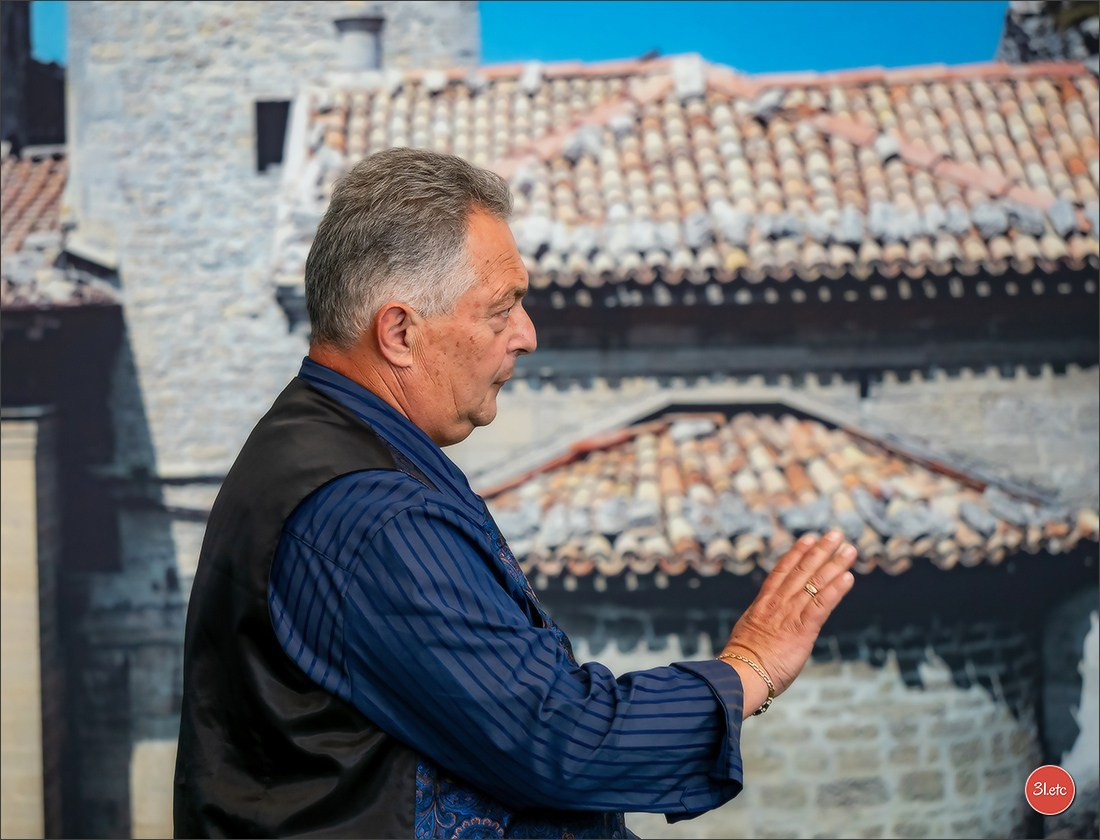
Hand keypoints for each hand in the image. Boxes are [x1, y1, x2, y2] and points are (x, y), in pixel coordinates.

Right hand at [719, 531, 856, 711]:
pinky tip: (848, 577)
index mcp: (763, 604)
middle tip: (836, 534)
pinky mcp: (802, 630)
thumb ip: (761, 625)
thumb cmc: (743, 664)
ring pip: (814, 583)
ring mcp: (789, 614)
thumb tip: (762, 626)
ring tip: (849, 549)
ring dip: (834, 564)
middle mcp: (777, 604)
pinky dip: (836, 590)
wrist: (741, 676)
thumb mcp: (749, 636)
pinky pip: (821, 605)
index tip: (810, 538)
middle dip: (821, 551)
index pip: (782, 571)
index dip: (797, 553)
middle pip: (802, 570)